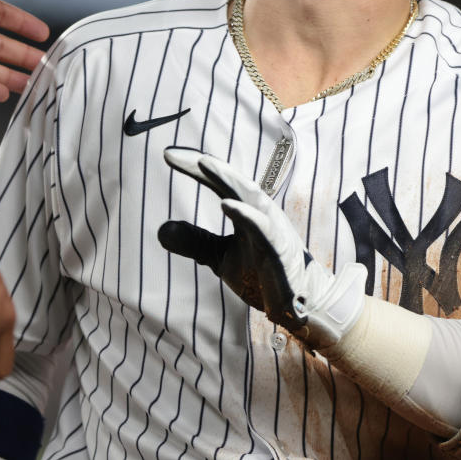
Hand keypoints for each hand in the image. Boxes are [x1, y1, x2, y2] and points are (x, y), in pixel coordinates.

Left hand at [159, 147, 365, 348]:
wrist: (299, 305)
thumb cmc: (264, 275)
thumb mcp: (220, 256)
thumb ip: (195, 241)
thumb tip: (161, 229)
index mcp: (245, 211)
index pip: (218, 183)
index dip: (194, 167)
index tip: (167, 155)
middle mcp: (259, 212)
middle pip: (230, 181)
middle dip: (204, 164)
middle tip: (172, 154)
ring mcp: (271, 228)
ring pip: (250, 194)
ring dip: (227, 177)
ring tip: (203, 163)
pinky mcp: (278, 249)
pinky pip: (263, 227)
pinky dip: (245, 213)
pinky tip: (226, 203)